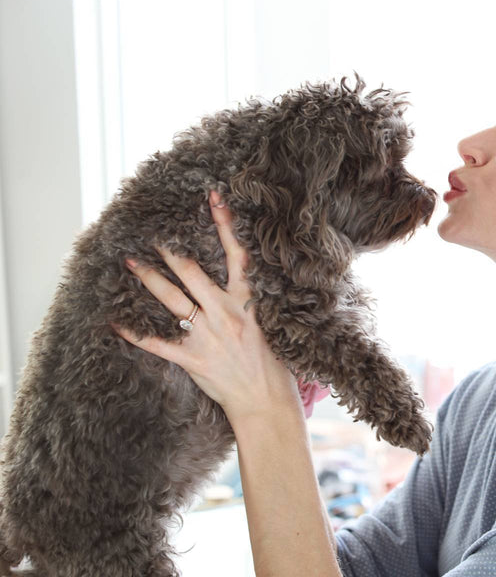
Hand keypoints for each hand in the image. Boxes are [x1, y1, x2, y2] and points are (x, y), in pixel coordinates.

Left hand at [112, 190, 302, 422]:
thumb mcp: (272, 323)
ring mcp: (207, 336)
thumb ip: (252, 301)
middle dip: (170, 250)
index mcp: (248, 302)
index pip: (237, 255)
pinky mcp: (192, 359)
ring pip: (171, 300)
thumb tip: (242, 277)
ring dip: (148, 280)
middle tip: (151, 231)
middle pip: (192, 272)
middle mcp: (225, 314)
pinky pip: (157, 342)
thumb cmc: (274, 365)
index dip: (225, 224)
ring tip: (129, 263)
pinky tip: (115, 322)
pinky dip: (135, 332)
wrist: (267, 402)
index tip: (213, 198)